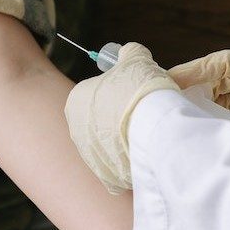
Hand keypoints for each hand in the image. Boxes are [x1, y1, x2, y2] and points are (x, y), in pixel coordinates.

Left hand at [65, 42, 179, 193]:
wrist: (154, 127)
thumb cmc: (141, 89)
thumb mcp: (136, 59)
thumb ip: (129, 54)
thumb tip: (128, 52)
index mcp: (75, 101)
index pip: (95, 93)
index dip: (118, 91)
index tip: (134, 93)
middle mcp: (75, 131)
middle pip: (100, 121)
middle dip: (118, 118)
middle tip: (142, 114)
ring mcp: (89, 157)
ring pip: (109, 146)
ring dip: (125, 141)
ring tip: (146, 134)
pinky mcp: (106, 177)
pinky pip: (119, 167)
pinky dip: (131, 161)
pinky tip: (146, 153)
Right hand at [169, 51, 229, 160]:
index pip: (225, 63)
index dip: (196, 69)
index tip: (170, 80)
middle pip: (221, 78)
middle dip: (196, 90)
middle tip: (170, 106)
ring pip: (229, 97)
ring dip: (210, 109)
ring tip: (188, 124)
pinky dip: (226, 123)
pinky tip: (215, 136)